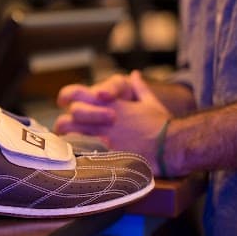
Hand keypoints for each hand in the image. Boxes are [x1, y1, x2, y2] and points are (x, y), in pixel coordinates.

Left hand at [57, 71, 172, 173]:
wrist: (173, 146)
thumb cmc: (162, 126)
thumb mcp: (150, 103)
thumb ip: (139, 89)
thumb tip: (135, 75)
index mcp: (108, 104)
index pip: (74, 93)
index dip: (66, 98)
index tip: (65, 104)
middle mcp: (101, 119)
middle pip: (66, 119)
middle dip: (64, 125)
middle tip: (68, 133)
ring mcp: (101, 138)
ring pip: (69, 137)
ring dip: (68, 141)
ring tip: (70, 147)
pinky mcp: (104, 156)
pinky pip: (81, 155)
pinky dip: (77, 156)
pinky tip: (79, 160)